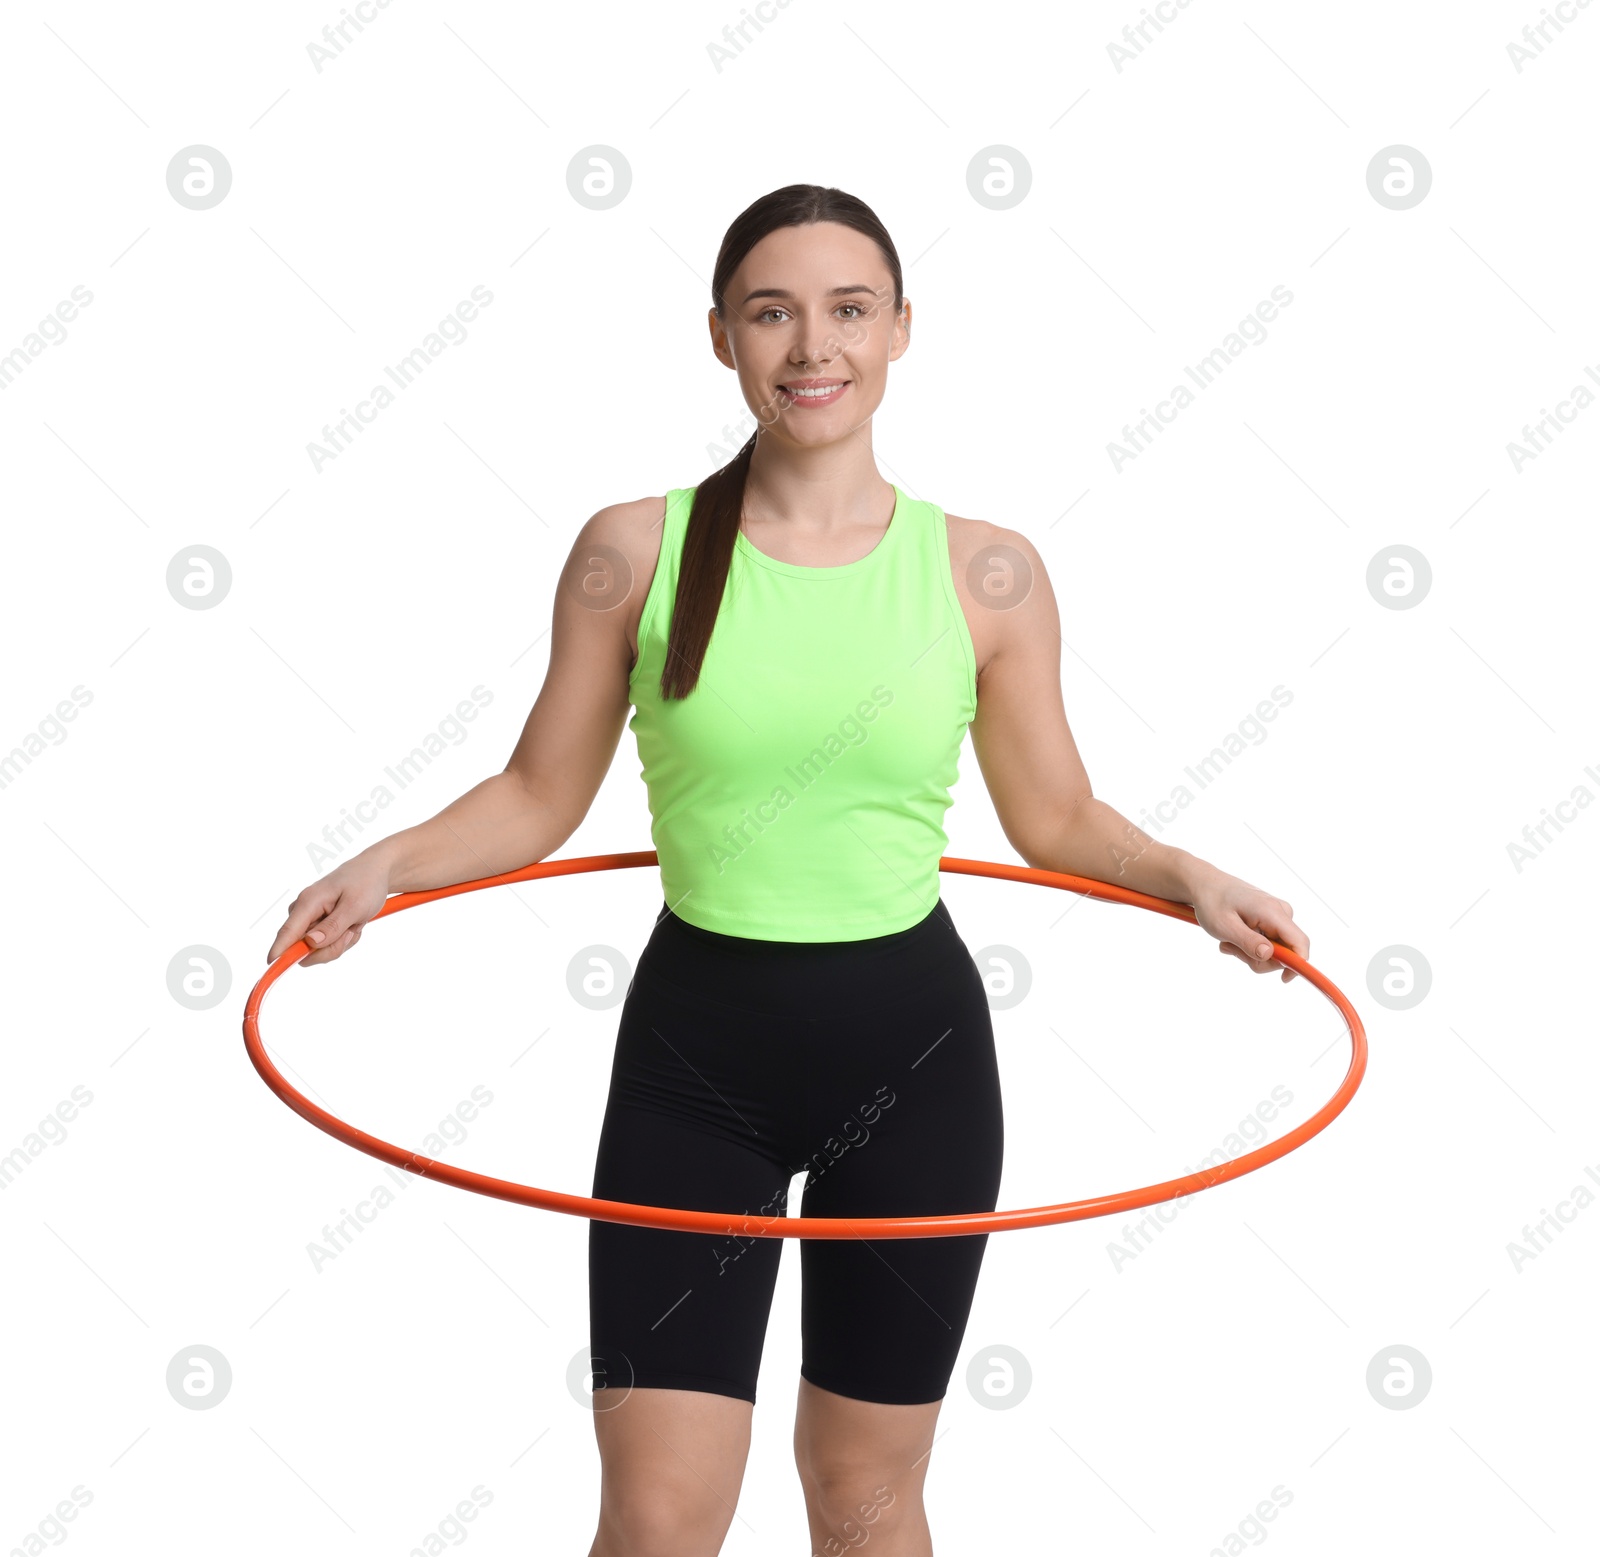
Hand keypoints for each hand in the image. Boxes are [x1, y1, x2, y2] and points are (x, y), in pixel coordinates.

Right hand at [267, 852, 392, 966]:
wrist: (374, 873)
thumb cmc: (365, 884)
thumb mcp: (355, 906)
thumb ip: (333, 926)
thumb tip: (310, 943)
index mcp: (308, 902)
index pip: (287, 932)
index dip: (279, 951)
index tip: (272, 965)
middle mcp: (303, 913)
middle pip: (305, 949)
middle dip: (332, 947)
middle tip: (351, 931)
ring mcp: (309, 921)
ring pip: (318, 951)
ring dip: (340, 943)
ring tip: (353, 923)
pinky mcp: (317, 927)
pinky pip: (327, 946)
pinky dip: (343, 940)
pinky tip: (352, 924)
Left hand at [1189, 869, 1308, 982]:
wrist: (1206, 885)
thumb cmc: (1212, 903)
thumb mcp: (1224, 926)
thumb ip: (1248, 942)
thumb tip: (1270, 956)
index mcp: (1273, 912)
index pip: (1300, 942)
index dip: (1298, 965)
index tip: (1284, 979)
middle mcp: (1281, 913)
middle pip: (1285, 952)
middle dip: (1259, 959)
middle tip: (1232, 949)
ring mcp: (1278, 917)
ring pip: (1274, 951)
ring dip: (1250, 953)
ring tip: (1229, 941)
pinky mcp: (1272, 921)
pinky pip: (1268, 944)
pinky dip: (1250, 946)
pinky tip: (1234, 937)